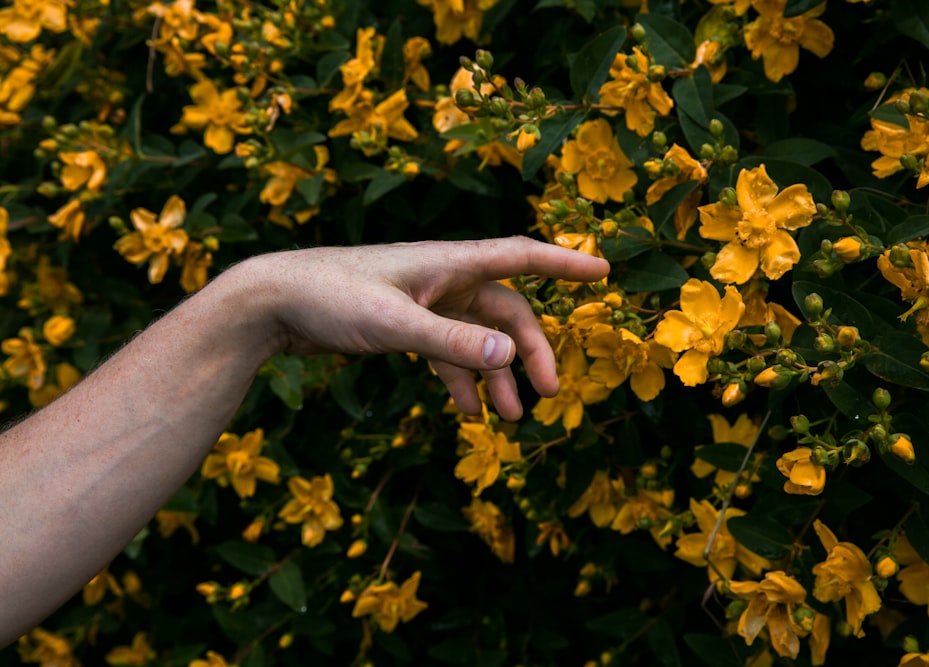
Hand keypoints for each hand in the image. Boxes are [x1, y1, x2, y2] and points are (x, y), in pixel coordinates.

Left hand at [248, 237, 609, 419]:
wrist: (271, 303)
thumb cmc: (329, 297)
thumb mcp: (393, 323)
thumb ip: (450, 343)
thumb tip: (510, 358)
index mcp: (448, 262)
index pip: (520, 255)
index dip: (564, 262)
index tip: (605, 270)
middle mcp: (443, 277)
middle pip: (506, 313)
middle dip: (531, 353)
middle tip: (548, 395)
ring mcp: (425, 302)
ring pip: (479, 338)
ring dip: (497, 376)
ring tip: (510, 419)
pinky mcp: (405, 325)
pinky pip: (447, 353)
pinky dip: (462, 381)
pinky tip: (466, 413)